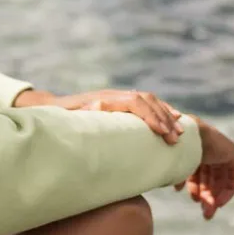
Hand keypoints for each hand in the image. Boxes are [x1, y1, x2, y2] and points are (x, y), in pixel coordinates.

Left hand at [13, 87, 183, 144]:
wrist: (52, 107)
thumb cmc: (58, 118)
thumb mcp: (66, 119)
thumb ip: (78, 116)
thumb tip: (94, 109)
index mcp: (105, 98)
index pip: (134, 102)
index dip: (150, 115)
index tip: (161, 132)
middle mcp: (114, 95)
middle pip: (147, 101)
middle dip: (164, 119)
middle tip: (176, 139)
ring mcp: (119, 97)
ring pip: (150, 101)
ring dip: (166, 116)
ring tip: (180, 133)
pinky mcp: (121, 104)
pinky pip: (147, 105)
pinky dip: (162, 112)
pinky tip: (174, 121)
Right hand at [176, 118, 233, 219]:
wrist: (183, 138)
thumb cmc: (172, 150)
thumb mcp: (173, 167)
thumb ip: (175, 176)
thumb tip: (174, 187)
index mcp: (193, 151)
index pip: (198, 172)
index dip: (196, 188)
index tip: (193, 199)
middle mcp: (208, 151)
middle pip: (210, 178)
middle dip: (206, 196)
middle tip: (204, 213)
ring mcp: (220, 151)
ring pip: (221, 180)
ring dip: (215, 196)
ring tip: (208, 210)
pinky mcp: (231, 153)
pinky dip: (228, 190)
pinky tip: (219, 202)